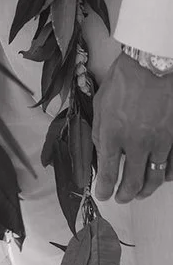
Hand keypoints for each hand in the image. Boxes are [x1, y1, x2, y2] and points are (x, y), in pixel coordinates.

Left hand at [93, 53, 172, 203]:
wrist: (151, 65)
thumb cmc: (124, 79)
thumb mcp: (101, 103)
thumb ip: (100, 130)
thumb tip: (100, 150)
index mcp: (113, 133)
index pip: (108, 172)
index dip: (104, 189)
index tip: (103, 195)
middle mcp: (136, 142)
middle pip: (132, 182)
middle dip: (125, 195)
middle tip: (121, 198)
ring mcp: (158, 142)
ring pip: (154, 178)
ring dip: (145, 190)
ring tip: (139, 193)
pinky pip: (171, 166)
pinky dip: (165, 176)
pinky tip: (160, 177)